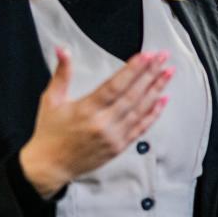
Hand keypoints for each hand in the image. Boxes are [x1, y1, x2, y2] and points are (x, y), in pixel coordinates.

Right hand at [19, 47, 172, 197]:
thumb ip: (61, 73)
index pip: (115, 85)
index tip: (147, 56)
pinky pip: (141, 128)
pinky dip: (154, 114)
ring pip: (140, 110)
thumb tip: (62, 50)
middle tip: (163, 58)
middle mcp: (102, 124)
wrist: (50, 166)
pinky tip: (163, 100)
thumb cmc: (49, 134)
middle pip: (133, 95)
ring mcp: (113, 137)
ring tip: (167, 73)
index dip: (133, 69)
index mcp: (86, 110)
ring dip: (156, 90)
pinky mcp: (118, 147)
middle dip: (151, 74)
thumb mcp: (51, 100)